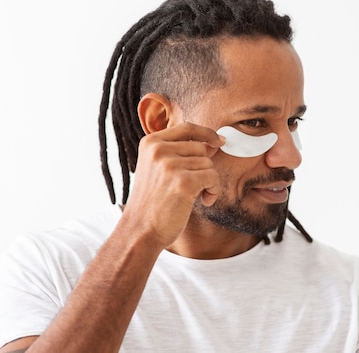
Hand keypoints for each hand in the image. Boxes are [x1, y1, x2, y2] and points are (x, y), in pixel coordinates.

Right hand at [121, 122, 224, 247]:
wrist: (140, 231)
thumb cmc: (153, 203)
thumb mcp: (158, 169)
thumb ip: (179, 153)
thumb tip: (213, 143)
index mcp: (151, 143)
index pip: (187, 128)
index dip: (207, 133)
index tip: (219, 141)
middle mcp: (158, 149)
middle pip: (201, 148)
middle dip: (204, 167)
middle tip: (194, 187)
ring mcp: (170, 164)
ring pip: (208, 164)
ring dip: (208, 182)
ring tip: (194, 196)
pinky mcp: (183, 182)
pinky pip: (213, 177)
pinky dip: (213, 191)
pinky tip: (203, 201)